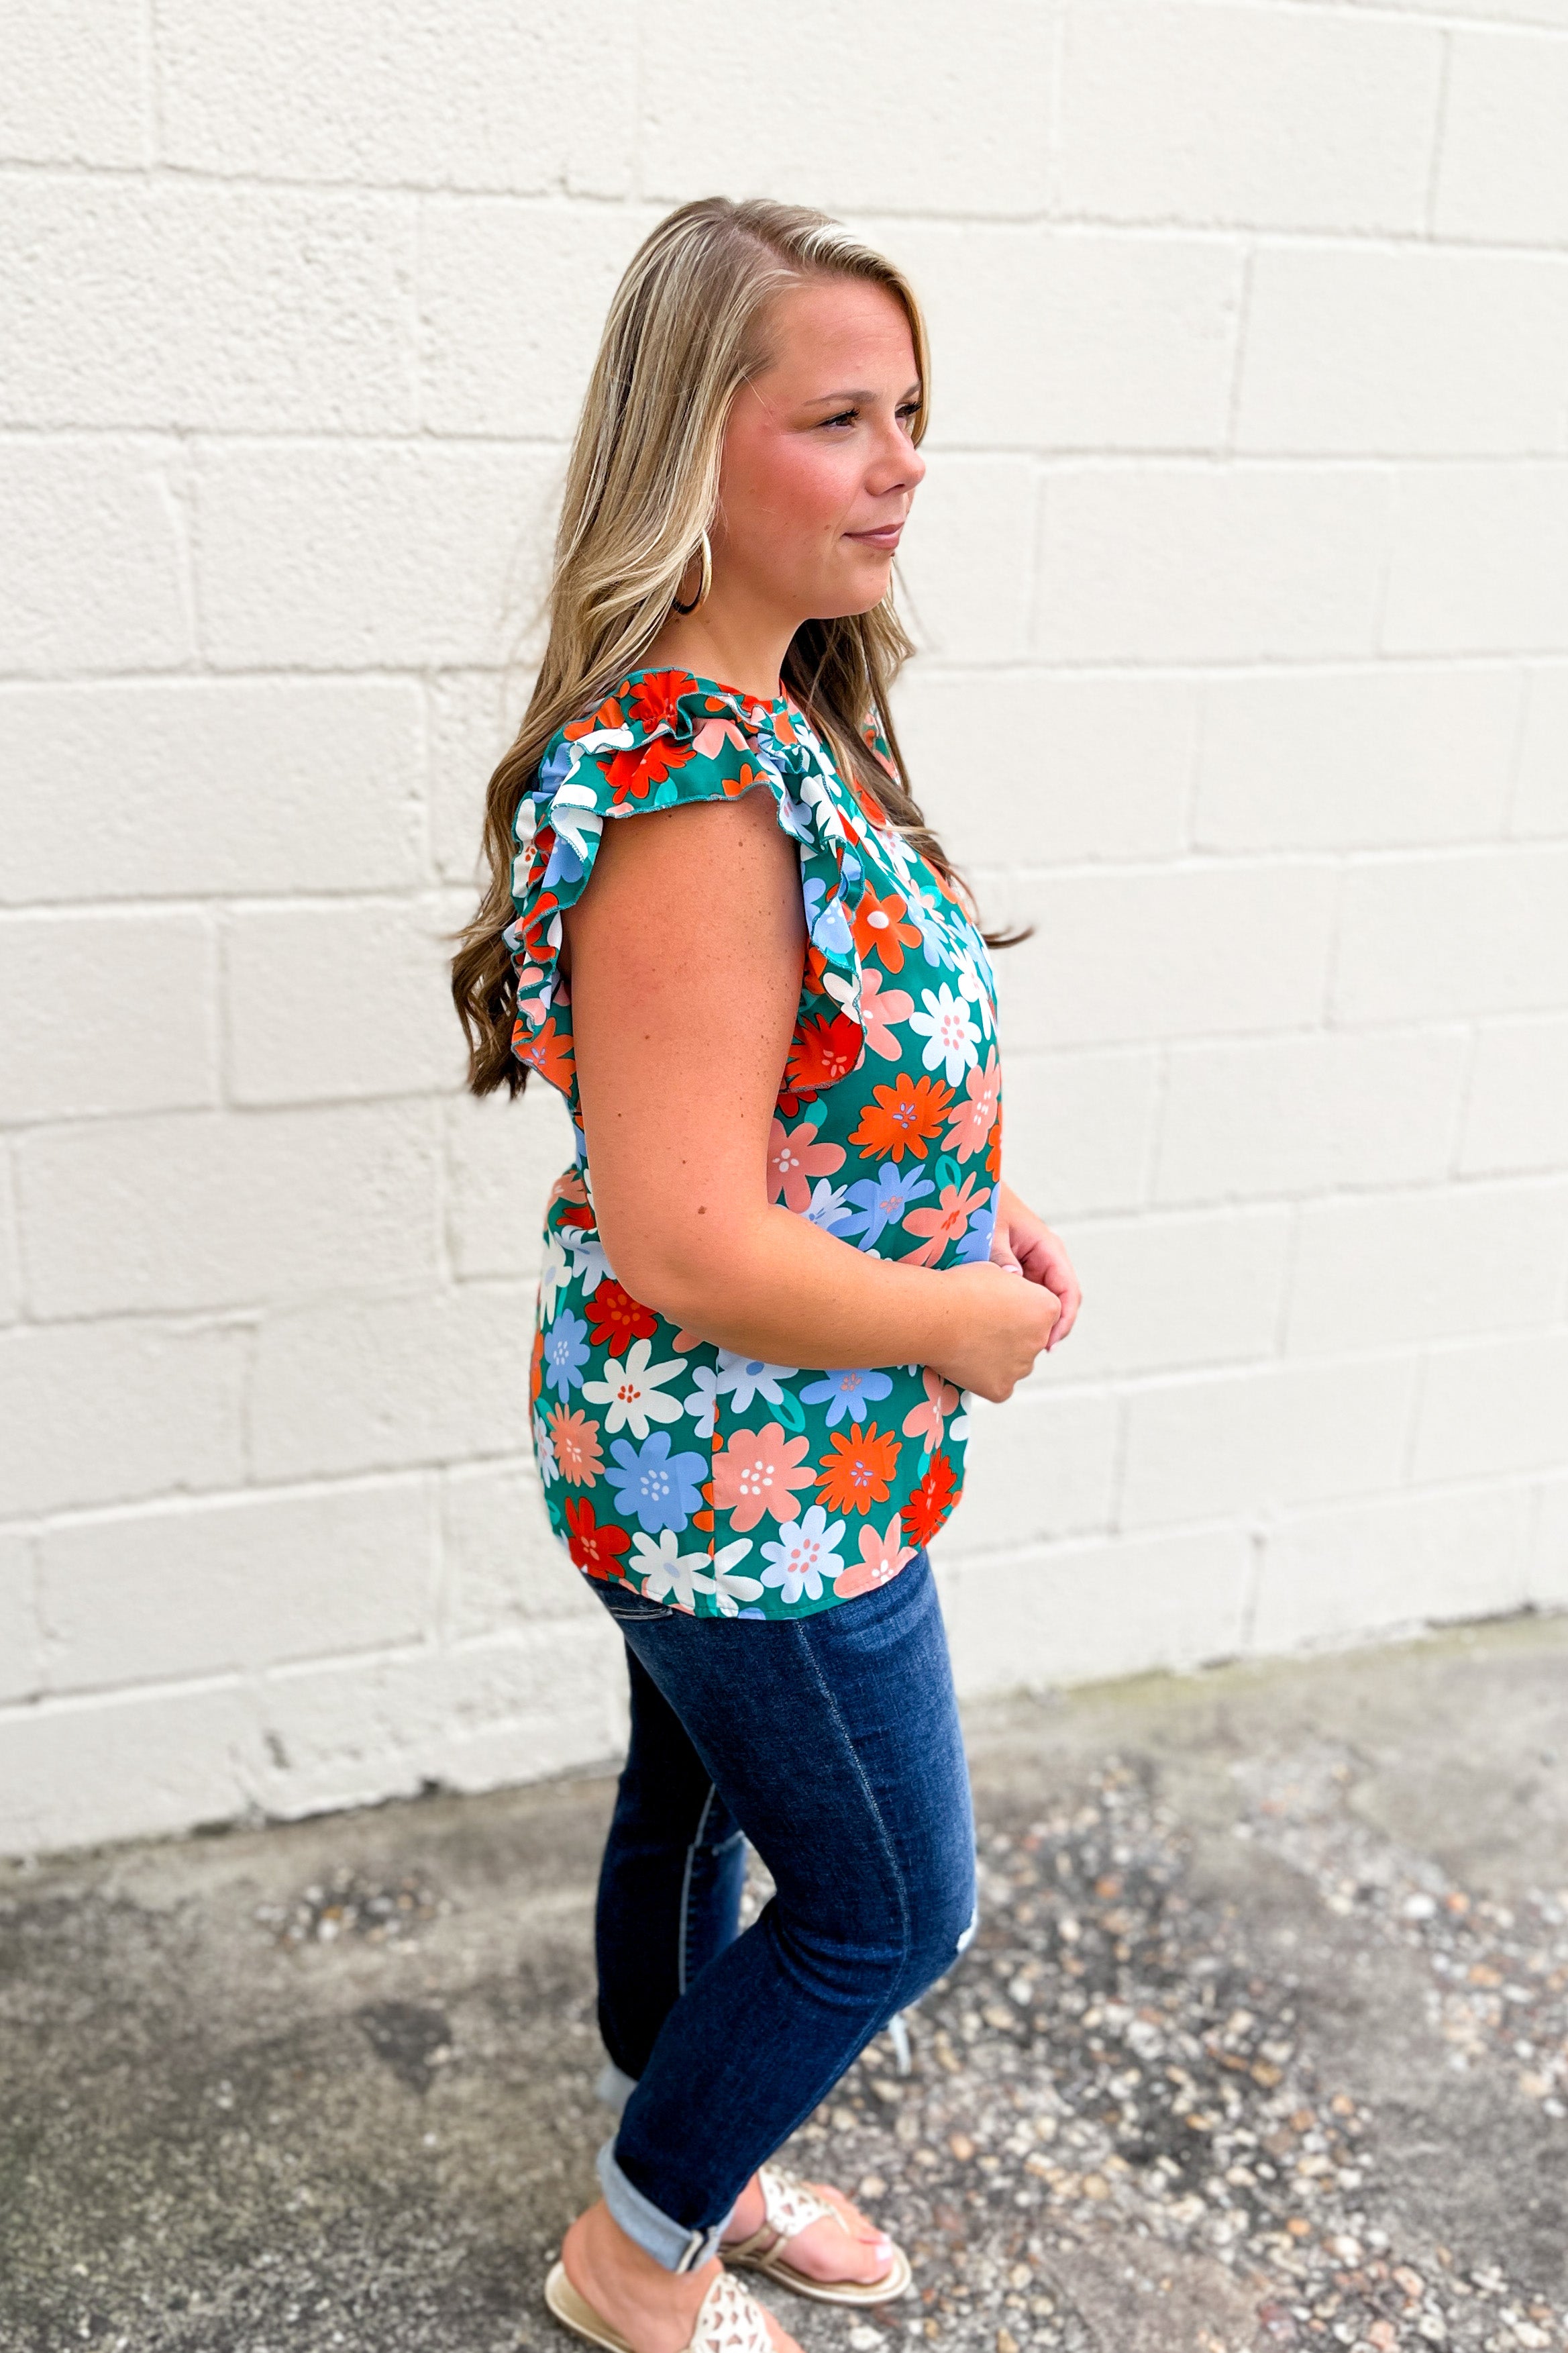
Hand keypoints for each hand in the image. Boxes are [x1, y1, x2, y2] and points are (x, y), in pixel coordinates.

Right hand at [928, 1260, 1059, 1401]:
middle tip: (983, 1326)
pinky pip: (998, 1384)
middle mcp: (1041, 1340)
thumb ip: (1016, 1289)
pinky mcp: (1002, 1389)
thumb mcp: (998, 1273)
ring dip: (1000, 1356)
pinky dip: (985, 1377)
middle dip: (1014, 1335)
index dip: (1020, 1309)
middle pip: (1032, 1340)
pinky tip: (965, 1361)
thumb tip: (1014, 1298)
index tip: (999, 1307)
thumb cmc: (962, 1288)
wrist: (935, 1316)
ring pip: (1016, 1363)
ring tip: (971, 1342)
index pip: (1044, 1313)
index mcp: (1047, 1309)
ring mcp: (1022, 1368)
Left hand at [989, 1181, 1080, 1350]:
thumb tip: (1015, 1285)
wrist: (968, 1188)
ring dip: (1033, 1322)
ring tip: (1013, 1346)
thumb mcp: (991, 1232)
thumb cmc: (982, 1205)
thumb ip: (1002, 1258)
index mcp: (1048, 1248)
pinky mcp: (1017, 1268)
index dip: (1063, 1321)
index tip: (1047, 1345)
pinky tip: (1000, 1329)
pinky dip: (1018, 1312)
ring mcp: (1032, 1264)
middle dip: (1049, 1328)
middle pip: (1059, 1302)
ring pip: (1041, 1301)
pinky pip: (1025, 1295)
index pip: (1068, 1292)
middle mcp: (1046, 1258)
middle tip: (1029, 1354)